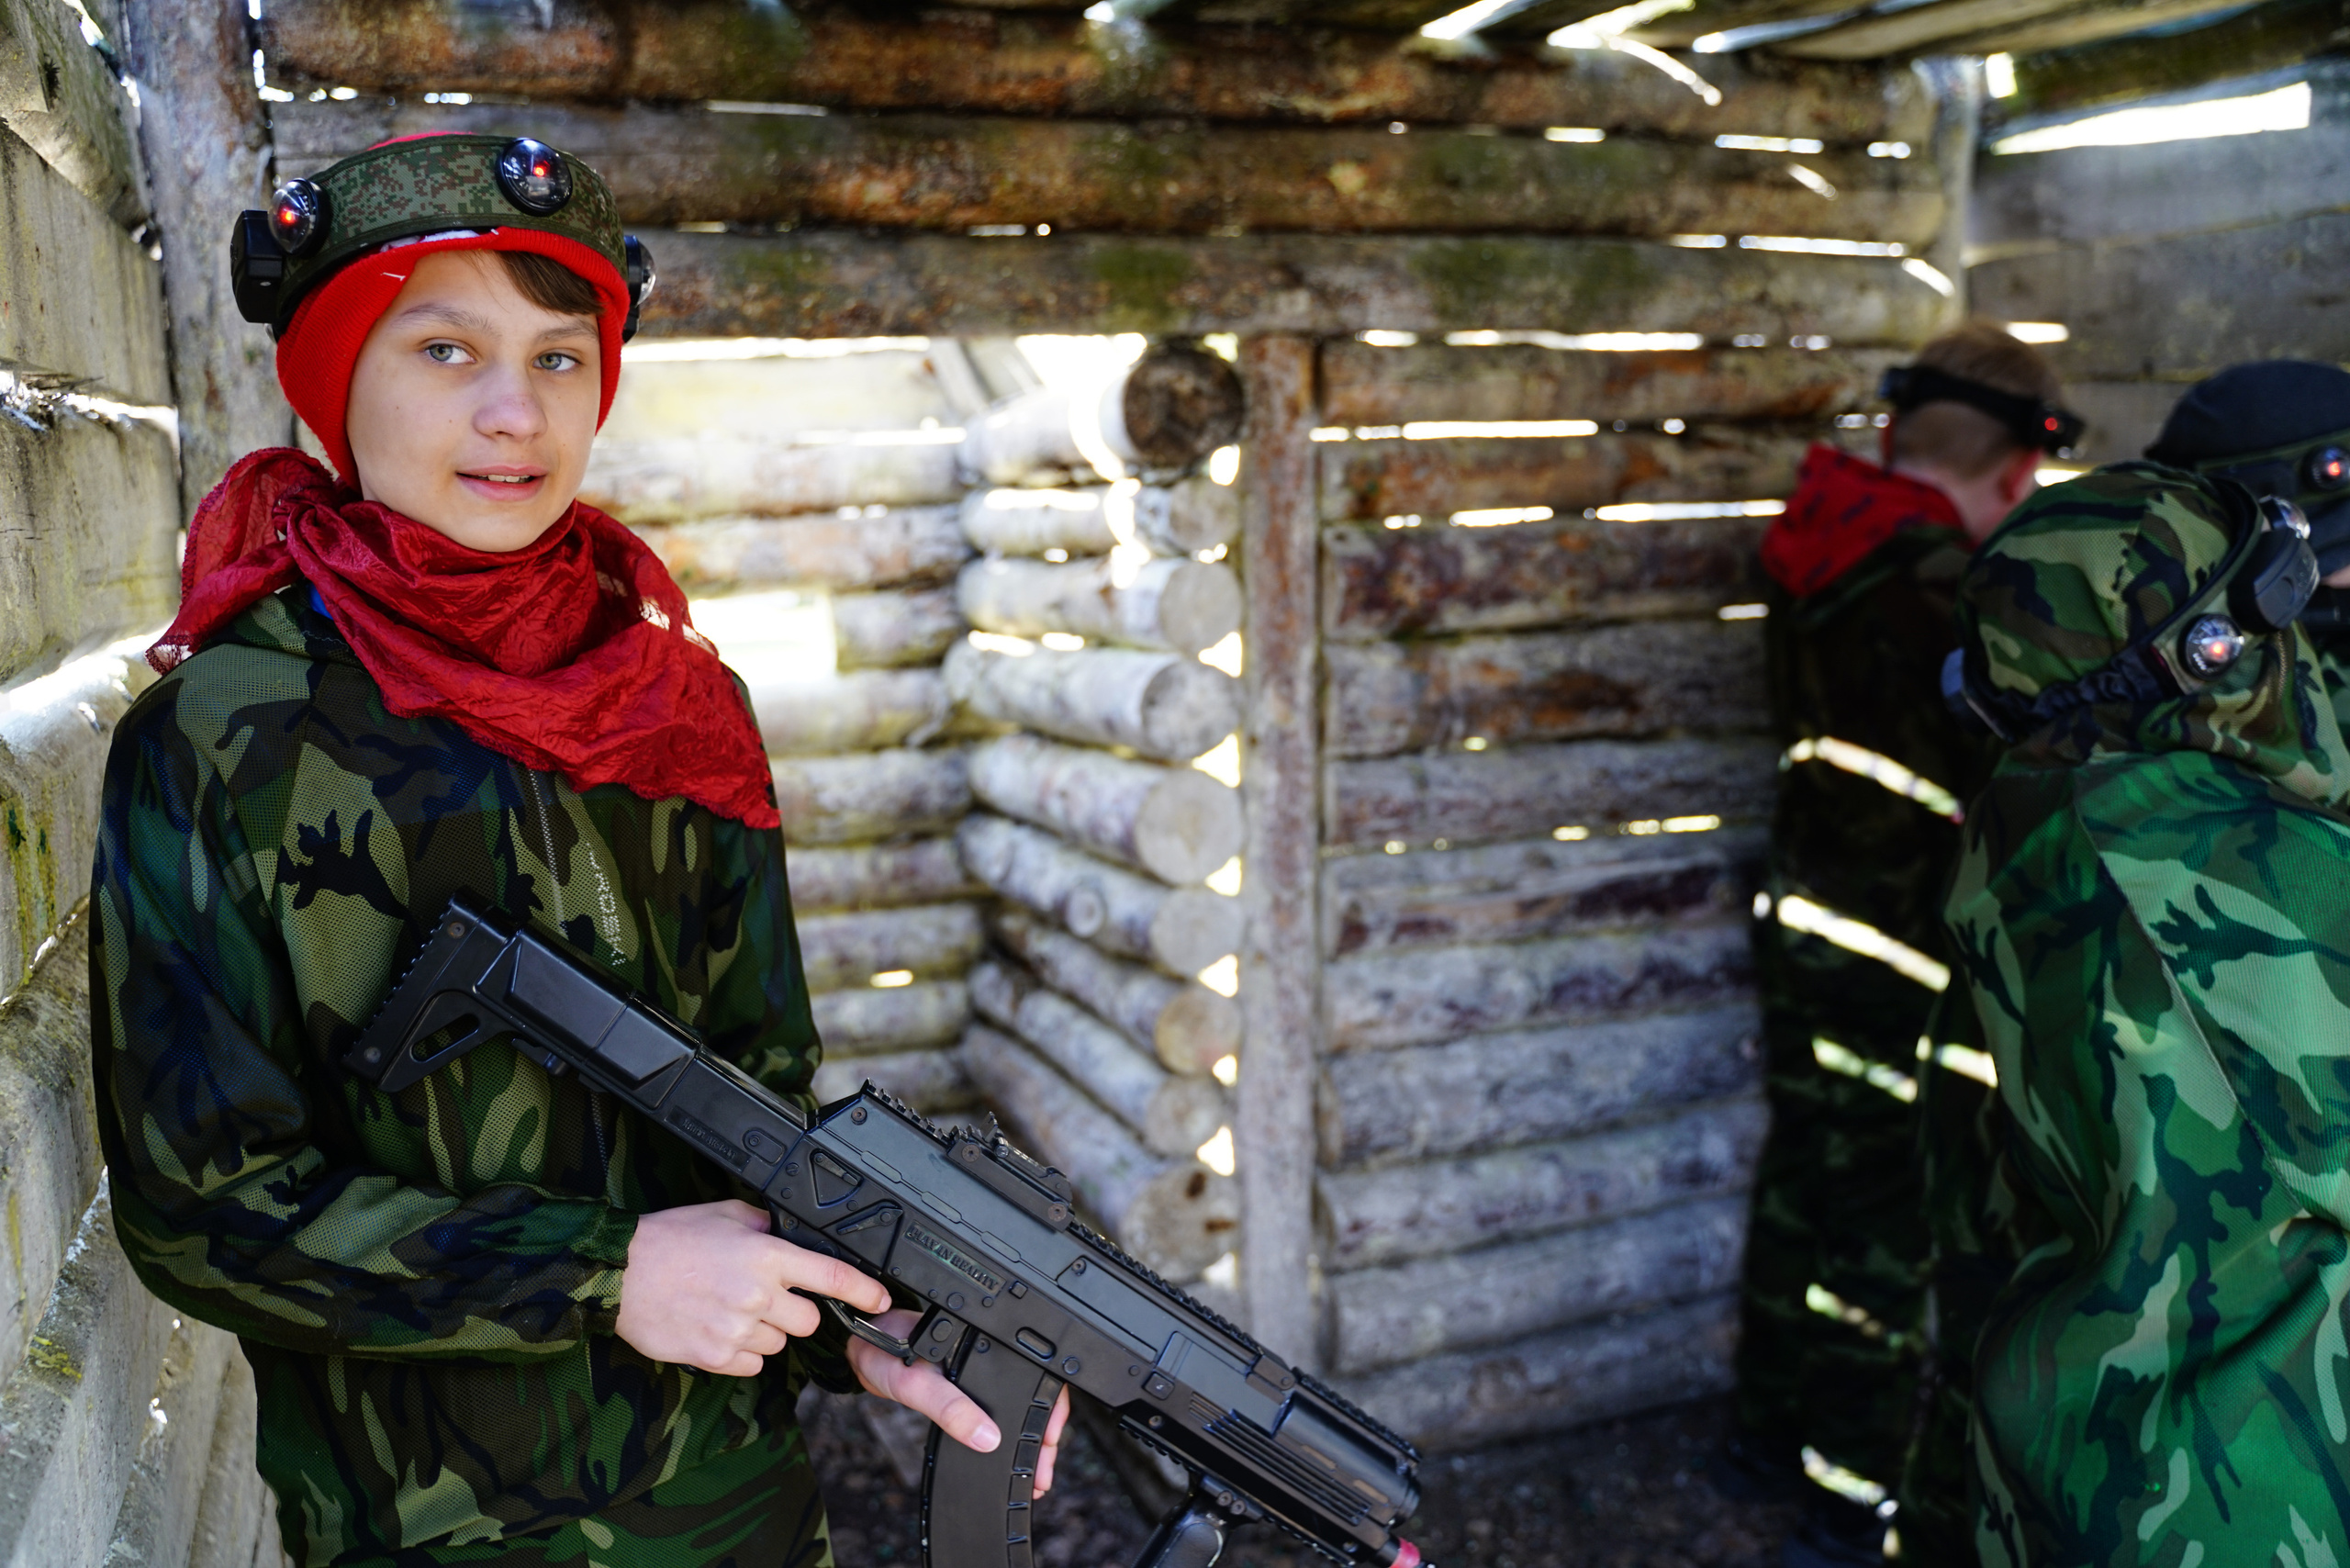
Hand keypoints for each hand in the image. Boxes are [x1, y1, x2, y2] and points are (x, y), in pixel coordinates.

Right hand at [614, 1199, 889, 1376]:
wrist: (618, 1273)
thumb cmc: (668, 1239)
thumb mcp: (726, 1214)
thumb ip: (767, 1225)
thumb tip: (792, 1233)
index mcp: (766, 1255)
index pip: (833, 1277)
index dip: (865, 1292)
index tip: (881, 1300)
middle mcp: (758, 1295)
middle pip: (808, 1320)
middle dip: (795, 1311)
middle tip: (764, 1297)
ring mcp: (737, 1329)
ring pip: (779, 1344)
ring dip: (765, 1332)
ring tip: (730, 1309)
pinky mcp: (714, 1357)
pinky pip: (751, 1365)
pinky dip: (741, 1353)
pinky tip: (718, 1329)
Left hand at [848, 1312, 1073, 1495]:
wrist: (861, 1345)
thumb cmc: (885, 1351)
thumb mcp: (916, 1383)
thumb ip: (949, 1408)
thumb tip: (986, 1438)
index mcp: (989, 1342)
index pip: (1039, 1376)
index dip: (1051, 1414)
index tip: (1048, 1448)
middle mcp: (993, 1350)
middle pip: (1038, 1393)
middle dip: (1045, 1436)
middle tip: (1041, 1475)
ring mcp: (985, 1363)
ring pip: (1023, 1400)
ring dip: (1032, 1436)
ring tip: (1033, 1472)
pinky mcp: (973, 1376)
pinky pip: (1003, 1402)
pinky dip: (1013, 1430)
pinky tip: (1011, 1450)